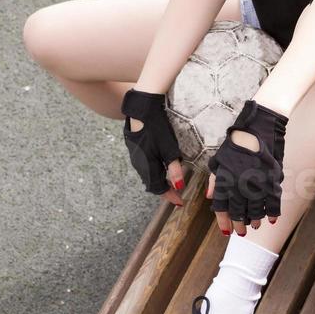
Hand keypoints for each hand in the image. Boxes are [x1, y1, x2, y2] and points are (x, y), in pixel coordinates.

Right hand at [121, 88, 185, 202]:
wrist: (141, 111)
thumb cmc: (157, 129)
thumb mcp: (169, 149)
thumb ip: (174, 169)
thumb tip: (179, 186)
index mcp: (148, 168)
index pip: (158, 189)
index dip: (169, 196)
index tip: (179, 202)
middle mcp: (139, 165)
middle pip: (152, 183)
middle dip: (164, 189)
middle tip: (176, 193)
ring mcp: (135, 157)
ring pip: (148, 174)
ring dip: (159, 180)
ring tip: (170, 181)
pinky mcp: (135, 149)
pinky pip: (145, 166)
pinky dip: (154, 170)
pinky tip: (160, 165)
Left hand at [207, 99, 287, 235]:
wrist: (259, 125)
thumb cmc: (237, 141)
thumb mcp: (220, 158)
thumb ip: (215, 179)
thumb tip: (209, 197)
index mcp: (225, 178)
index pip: (222, 206)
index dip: (223, 221)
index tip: (226, 231)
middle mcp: (240, 183)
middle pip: (239, 211)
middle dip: (239, 224)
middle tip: (242, 231)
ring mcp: (257, 182)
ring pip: (256, 209)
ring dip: (255, 220)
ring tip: (255, 225)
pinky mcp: (272, 178)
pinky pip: (273, 201)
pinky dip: (272, 212)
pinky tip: (271, 219)